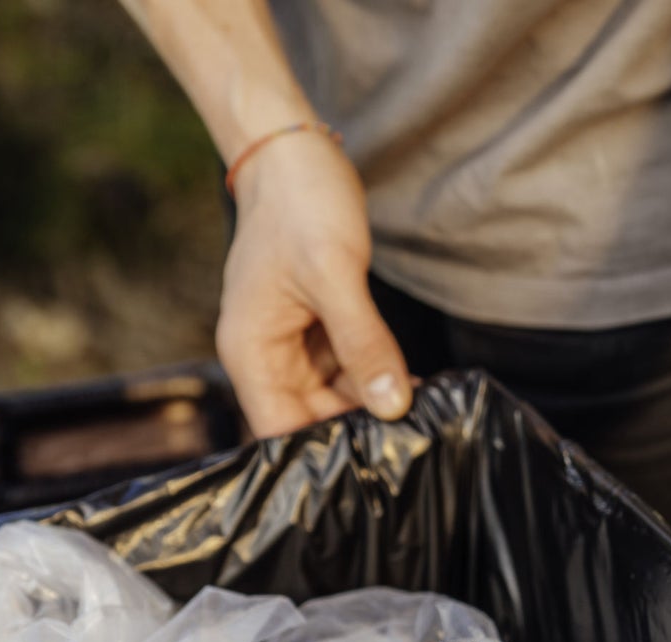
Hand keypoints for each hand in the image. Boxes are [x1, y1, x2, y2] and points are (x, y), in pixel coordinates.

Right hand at [218, 132, 412, 436]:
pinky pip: (347, 369)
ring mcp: (292, 345)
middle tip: (410, 437)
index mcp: (251, 353)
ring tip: (420, 412)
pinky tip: (412, 382)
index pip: (278, 432)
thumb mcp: (335, 275)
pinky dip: (376, 377)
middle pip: (309, 420)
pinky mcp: (317, 330)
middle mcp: (266, 358)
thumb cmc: (300, 203)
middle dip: (356, 428)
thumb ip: (363, 344)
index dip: (319, 454)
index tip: (370, 462)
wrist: (292, 150)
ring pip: (333, 398)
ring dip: (372, 403)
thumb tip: (391, 404)